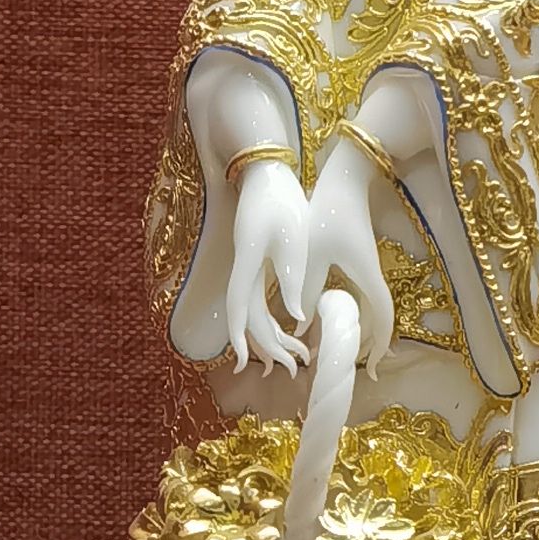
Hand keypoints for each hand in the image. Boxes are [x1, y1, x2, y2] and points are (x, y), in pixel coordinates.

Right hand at [221, 161, 312, 376]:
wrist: (265, 172)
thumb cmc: (281, 200)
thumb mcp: (293, 238)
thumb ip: (292, 278)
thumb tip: (298, 316)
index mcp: (249, 262)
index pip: (240, 307)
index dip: (240, 336)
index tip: (241, 361)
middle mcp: (243, 268)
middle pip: (247, 315)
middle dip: (265, 344)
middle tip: (291, 367)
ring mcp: (247, 266)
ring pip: (253, 309)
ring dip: (270, 334)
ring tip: (295, 356)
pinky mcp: (255, 262)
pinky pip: (258, 297)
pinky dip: (270, 317)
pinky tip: (287, 328)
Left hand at [303, 137, 397, 369]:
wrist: (345, 179)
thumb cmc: (327, 212)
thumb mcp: (311, 255)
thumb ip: (306, 292)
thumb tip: (299, 326)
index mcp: (365, 277)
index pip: (382, 319)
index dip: (379, 347)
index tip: (370, 370)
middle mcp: (372, 277)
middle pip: (380, 319)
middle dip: (370, 344)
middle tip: (356, 365)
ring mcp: (368, 270)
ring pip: (371, 309)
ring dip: (362, 329)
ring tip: (346, 346)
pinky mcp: (359, 262)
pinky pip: (362, 296)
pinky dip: (355, 312)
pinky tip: (337, 315)